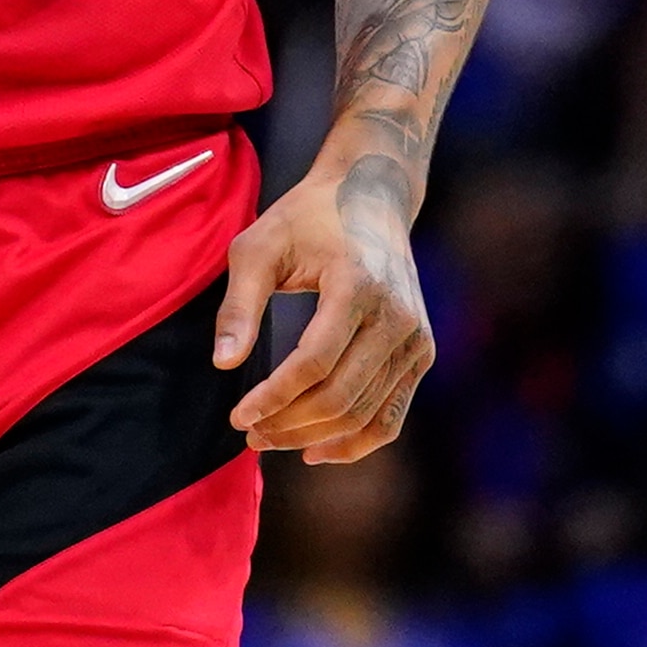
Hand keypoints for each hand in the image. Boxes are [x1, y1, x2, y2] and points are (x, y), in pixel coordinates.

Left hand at [214, 153, 433, 464]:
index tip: (238, 416)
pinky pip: (392, 415)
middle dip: (290, 424)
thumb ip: (239, 304)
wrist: (373, 195)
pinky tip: (317, 451)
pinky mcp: (421, 352)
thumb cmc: (308, 217)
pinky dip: (357, 441)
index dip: (274, 398)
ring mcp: (416, 337)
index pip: (314, 363)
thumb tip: (224, 364)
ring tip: (271, 439)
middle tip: (250, 434)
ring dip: (315, 438)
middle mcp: (398, 316)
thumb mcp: (260, 246)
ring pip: (365, 414)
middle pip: (341, 396)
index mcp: (359, 285)